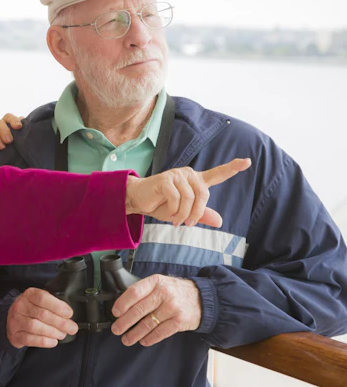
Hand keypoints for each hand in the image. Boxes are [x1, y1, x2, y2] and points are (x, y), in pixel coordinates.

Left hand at [0, 113, 24, 165]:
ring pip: (7, 118)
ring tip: (18, 128)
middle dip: (3, 130)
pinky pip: (16, 121)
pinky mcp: (9, 128)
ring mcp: (0, 124)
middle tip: (9, 142)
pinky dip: (21, 122)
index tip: (0, 146)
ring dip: (13, 121)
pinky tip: (25, 126)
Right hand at [7, 287, 78, 348]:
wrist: (15, 319)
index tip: (69, 313)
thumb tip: (68, 315)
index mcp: (29, 294)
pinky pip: (29, 339)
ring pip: (35, 326)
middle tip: (72, 328)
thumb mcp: (41, 302)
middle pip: (42, 314)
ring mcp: (15, 321)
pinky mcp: (14, 335)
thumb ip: (54, 305)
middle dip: (60, 322)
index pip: (43, 298)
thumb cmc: (33, 309)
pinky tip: (53, 341)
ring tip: (62, 334)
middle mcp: (20, 306)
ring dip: (52, 332)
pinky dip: (44, 341)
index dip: (57, 306)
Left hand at [110, 275, 201, 346]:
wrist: (202, 299)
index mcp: (156, 281)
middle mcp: (164, 293)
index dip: (122, 304)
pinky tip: (143, 341)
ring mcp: (173, 307)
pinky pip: (160, 332)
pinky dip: (150, 338)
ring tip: (126, 339)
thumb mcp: (160, 283)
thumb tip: (123, 306)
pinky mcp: (180, 321)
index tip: (115, 313)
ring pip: (148, 324)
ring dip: (134, 334)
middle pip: (139, 310)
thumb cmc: (175, 291)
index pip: (134, 292)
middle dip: (124, 322)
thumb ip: (144, 291)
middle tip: (116, 329)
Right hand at [125, 158, 250, 227]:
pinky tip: (170, 216)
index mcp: (196, 181)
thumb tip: (220, 221)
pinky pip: (176, 197)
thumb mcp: (184, 214)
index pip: (217, 174)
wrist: (139, 201)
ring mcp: (176, 175)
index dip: (233, 168)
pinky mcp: (165, 179)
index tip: (248, 162)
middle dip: (197, 213)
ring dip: (184, 214)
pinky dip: (174, 210)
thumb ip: (202, 215)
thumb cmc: (161, 205)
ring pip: (190, 198)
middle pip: (204, 194)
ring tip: (176, 221)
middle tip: (188, 224)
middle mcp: (188, 174)